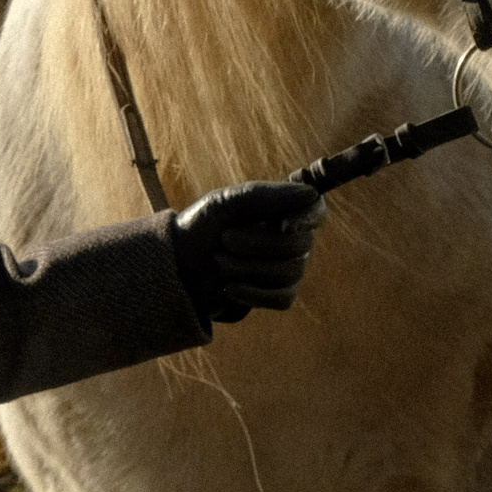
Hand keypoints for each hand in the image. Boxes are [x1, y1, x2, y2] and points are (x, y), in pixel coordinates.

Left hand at [169, 180, 326, 323]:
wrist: (176, 265)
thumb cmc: (202, 226)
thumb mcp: (225, 202)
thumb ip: (265, 195)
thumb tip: (310, 193)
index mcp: (281, 210)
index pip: (315, 211)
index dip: (307, 218)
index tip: (281, 224)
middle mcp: (290, 238)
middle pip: (300, 245)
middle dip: (257, 244)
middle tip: (224, 239)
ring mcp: (286, 268)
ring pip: (290, 272)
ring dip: (247, 268)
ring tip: (218, 262)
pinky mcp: (277, 295)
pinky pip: (283, 298)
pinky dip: (253, 293)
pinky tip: (229, 287)